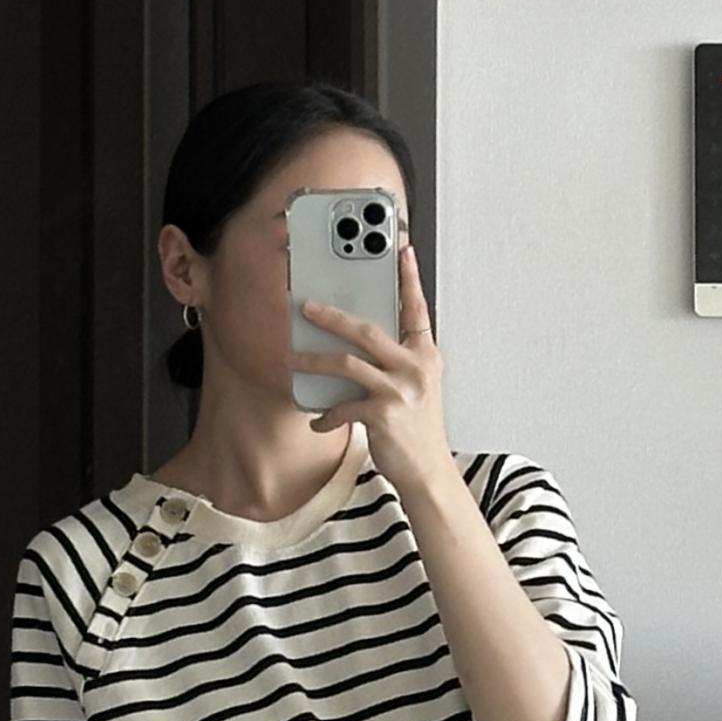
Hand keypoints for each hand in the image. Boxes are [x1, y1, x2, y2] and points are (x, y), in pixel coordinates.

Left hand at [293, 238, 450, 497]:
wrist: (428, 472)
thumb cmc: (417, 429)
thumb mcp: (415, 388)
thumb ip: (394, 362)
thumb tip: (354, 344)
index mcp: (425, 354)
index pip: (415, 308)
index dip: (408, 277)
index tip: (400, 248)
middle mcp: (416, 367)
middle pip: (367, 330)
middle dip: (332, 316)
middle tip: (305, 305)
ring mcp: (401, 390)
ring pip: (347, 363)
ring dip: (314, 361)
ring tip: (293, 360)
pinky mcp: (384, 414)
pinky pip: (343, 406)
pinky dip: (326, 415)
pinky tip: (318, 421)